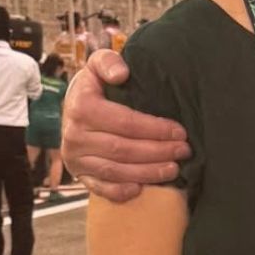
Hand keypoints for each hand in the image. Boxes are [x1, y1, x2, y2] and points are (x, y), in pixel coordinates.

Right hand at [62, 49, 189, 198]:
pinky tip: (141, 189)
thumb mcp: (97, 65)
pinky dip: (120, 192)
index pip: (125, 122)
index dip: (155, 129)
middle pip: (123, 149)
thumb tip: (122, 74)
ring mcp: (76, 158)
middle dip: (158, 152)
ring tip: (174, 169)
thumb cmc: (94, 87)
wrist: (71, 109)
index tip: (180, 132)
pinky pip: (100, 188)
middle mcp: (75, 135)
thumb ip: (108, 62)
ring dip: (147, 173)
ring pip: (115, 171)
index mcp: (82, 107)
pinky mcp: (79, 175)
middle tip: (183, 152)